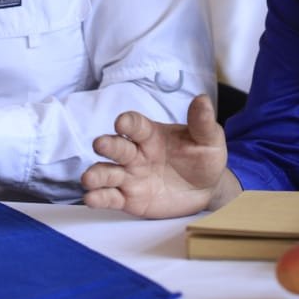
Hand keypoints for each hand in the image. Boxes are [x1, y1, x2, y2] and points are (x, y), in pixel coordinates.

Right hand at [81, 94, 238, 218]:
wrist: (206, 189)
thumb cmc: (204, 158)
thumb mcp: (209, 140)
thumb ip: (202, 122)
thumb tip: (202, 99)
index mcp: (151, 135)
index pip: (135, 124)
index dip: (128, 122)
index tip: (122, 122)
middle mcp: (135, 153)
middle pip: (116, 147)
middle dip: (107, 145)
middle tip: (100, 144)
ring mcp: (130, 176)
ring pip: (107, 172)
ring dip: (96, 174)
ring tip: (89, 179)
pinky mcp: (128, 198)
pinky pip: (109, 197)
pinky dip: (98, 198)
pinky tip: (91, 198)